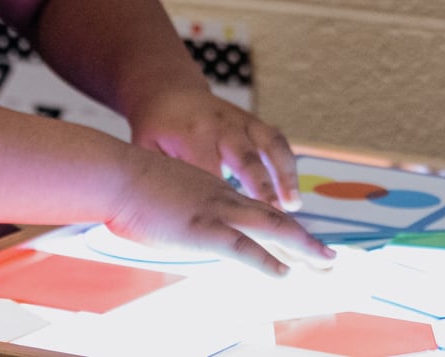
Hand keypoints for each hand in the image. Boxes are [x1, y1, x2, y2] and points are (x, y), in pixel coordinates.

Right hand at [106, 146, 334, 275]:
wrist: (115, 171)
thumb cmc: (128, 184)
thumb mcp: (163, 194)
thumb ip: (179, 210)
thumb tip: (180, 224)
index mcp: (213, 187)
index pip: (254, 206)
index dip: (280, 224)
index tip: (298, 238)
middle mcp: (222, 195)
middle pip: (273, 217)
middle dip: (304, 240)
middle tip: (329, 257)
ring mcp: (216, 210)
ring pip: (270, 228)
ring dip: (301, 249)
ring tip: (323, 264)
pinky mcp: (203, 228)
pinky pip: (243, 247)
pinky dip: (266, 262)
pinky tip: (284, 273)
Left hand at [129, 86, 300, 209]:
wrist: (169, 89)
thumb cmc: (156, 127)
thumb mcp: (147, 149)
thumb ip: (162, 177)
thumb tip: (170, 216)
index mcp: (193, 136)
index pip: (211, 173)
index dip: (222, 202)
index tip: (232, 229)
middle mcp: (222, 126)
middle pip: (246, 159)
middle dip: (262, 187)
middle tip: (275, 217)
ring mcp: (241, 120)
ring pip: (271, 145)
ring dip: (284, 175)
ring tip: (292, 206)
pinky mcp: (253, 120)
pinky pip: (276, 140)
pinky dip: (288, 165)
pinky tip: (292, 192)